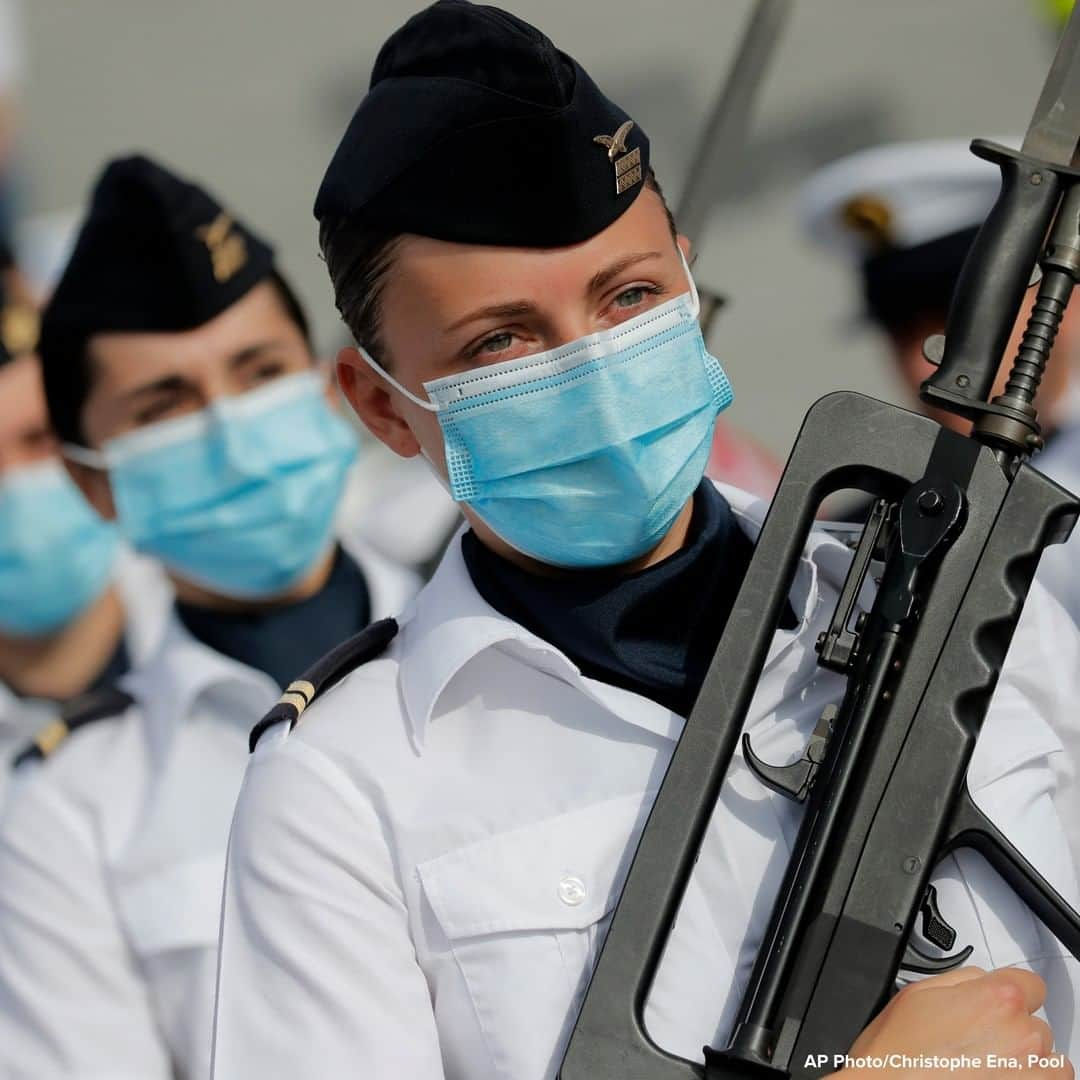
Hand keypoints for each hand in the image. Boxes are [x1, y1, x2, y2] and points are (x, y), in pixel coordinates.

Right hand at [837, 967, 1070, 1076]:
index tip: (998, 1009)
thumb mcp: (917, 993)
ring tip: (987, 1072)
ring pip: (1049, 1062)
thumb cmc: (897, 1056)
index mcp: (997, 999)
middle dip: (1012, 1033)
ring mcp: (1033, 1076)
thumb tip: (983, 980)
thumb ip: (962, 979)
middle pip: (1036, 1025)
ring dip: (1027, 1065)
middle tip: (976, 1047)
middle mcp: (1023, 1036)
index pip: (1032, 984)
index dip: (1010, 995)